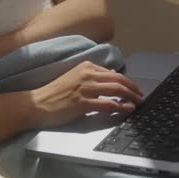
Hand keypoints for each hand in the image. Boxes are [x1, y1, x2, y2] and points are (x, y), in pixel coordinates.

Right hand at [29, 61, 143, 127]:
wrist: (36, 103)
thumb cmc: (54, 94)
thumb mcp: (74, 79)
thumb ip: (91, 78)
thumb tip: (110, 78)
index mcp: (86, 67)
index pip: (113, 73)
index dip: (127, 81)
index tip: (135, 88)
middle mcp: (87, 74)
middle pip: (118, 80)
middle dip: (133, 88)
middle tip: (142, 95)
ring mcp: (85, 87)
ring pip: (116, 89)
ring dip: (130, 96)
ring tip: (138, 102)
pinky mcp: (82, 102)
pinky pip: (107, 103)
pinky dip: (120, 106)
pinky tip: (127, 109)